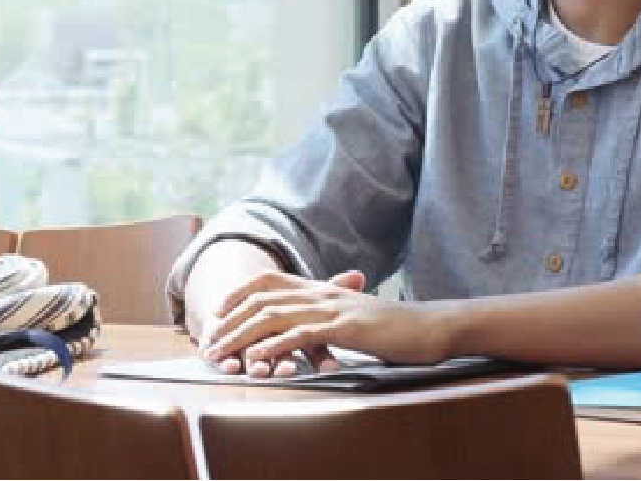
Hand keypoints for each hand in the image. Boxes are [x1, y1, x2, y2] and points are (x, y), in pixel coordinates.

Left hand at [203, 270, 454, 377]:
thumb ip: (332, 318)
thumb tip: (311, 330)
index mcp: (324, 289)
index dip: (239, 295)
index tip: (218, 315)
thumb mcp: (358, 318)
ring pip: (273, 315)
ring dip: (241, 336)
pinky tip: (257, 359)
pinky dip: (274, 346)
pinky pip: (301, 334)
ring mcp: (333, 309)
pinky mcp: (346, 327)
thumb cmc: (398, 328)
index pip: (270, 281)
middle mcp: (323, 293)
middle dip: (229, 322)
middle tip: (208, 343)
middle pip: (262, 299)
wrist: (432, 326)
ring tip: (221, 355)